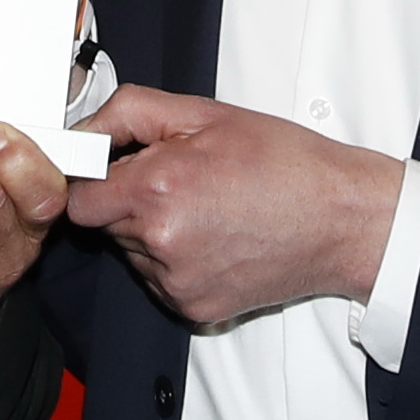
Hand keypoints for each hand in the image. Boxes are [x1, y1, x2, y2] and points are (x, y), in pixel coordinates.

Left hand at [62, 81, 403, 328]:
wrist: (340, 219)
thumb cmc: (286, 165)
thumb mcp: (205, 113)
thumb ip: (129, 112)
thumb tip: (84, 129)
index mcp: (158, 188)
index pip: (79, 198)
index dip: (96, 179)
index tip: (116, 171)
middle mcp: (162, 241)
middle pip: (105, 225)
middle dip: (131, 201)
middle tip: (183, 181)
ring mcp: (177, 281)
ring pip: (132, 254)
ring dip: (153, 232)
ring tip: (207, 209)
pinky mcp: (193, 307)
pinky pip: (159, 281)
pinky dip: (177, 261)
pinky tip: (216, 237)